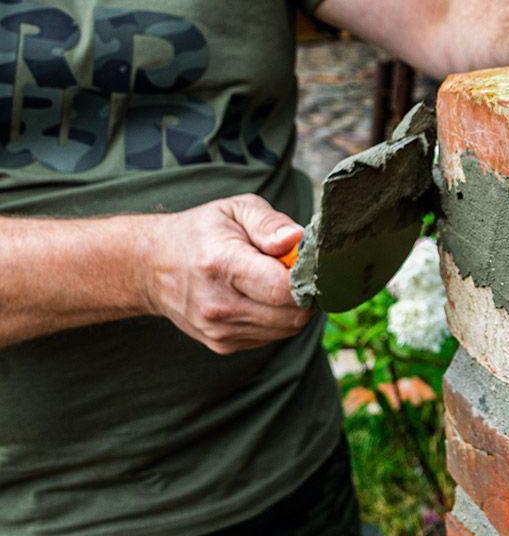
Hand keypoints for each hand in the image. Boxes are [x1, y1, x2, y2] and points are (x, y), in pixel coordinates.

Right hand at [139, 194, 310, 354]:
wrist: (153, 266)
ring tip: (277, 281)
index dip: (308, 277)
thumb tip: (296, 240)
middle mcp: (218, 304)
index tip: (309, 262)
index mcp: (222, 265)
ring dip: (294, 307)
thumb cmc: (201, 233)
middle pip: (292, 314)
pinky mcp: (223, 345)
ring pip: (287, 329)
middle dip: (306, 293)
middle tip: (297, 271)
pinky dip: (278, 318)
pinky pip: (272, 337)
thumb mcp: (236, 209)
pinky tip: (262, 297)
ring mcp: (219, 330)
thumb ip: (270, 223)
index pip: (283, 287)